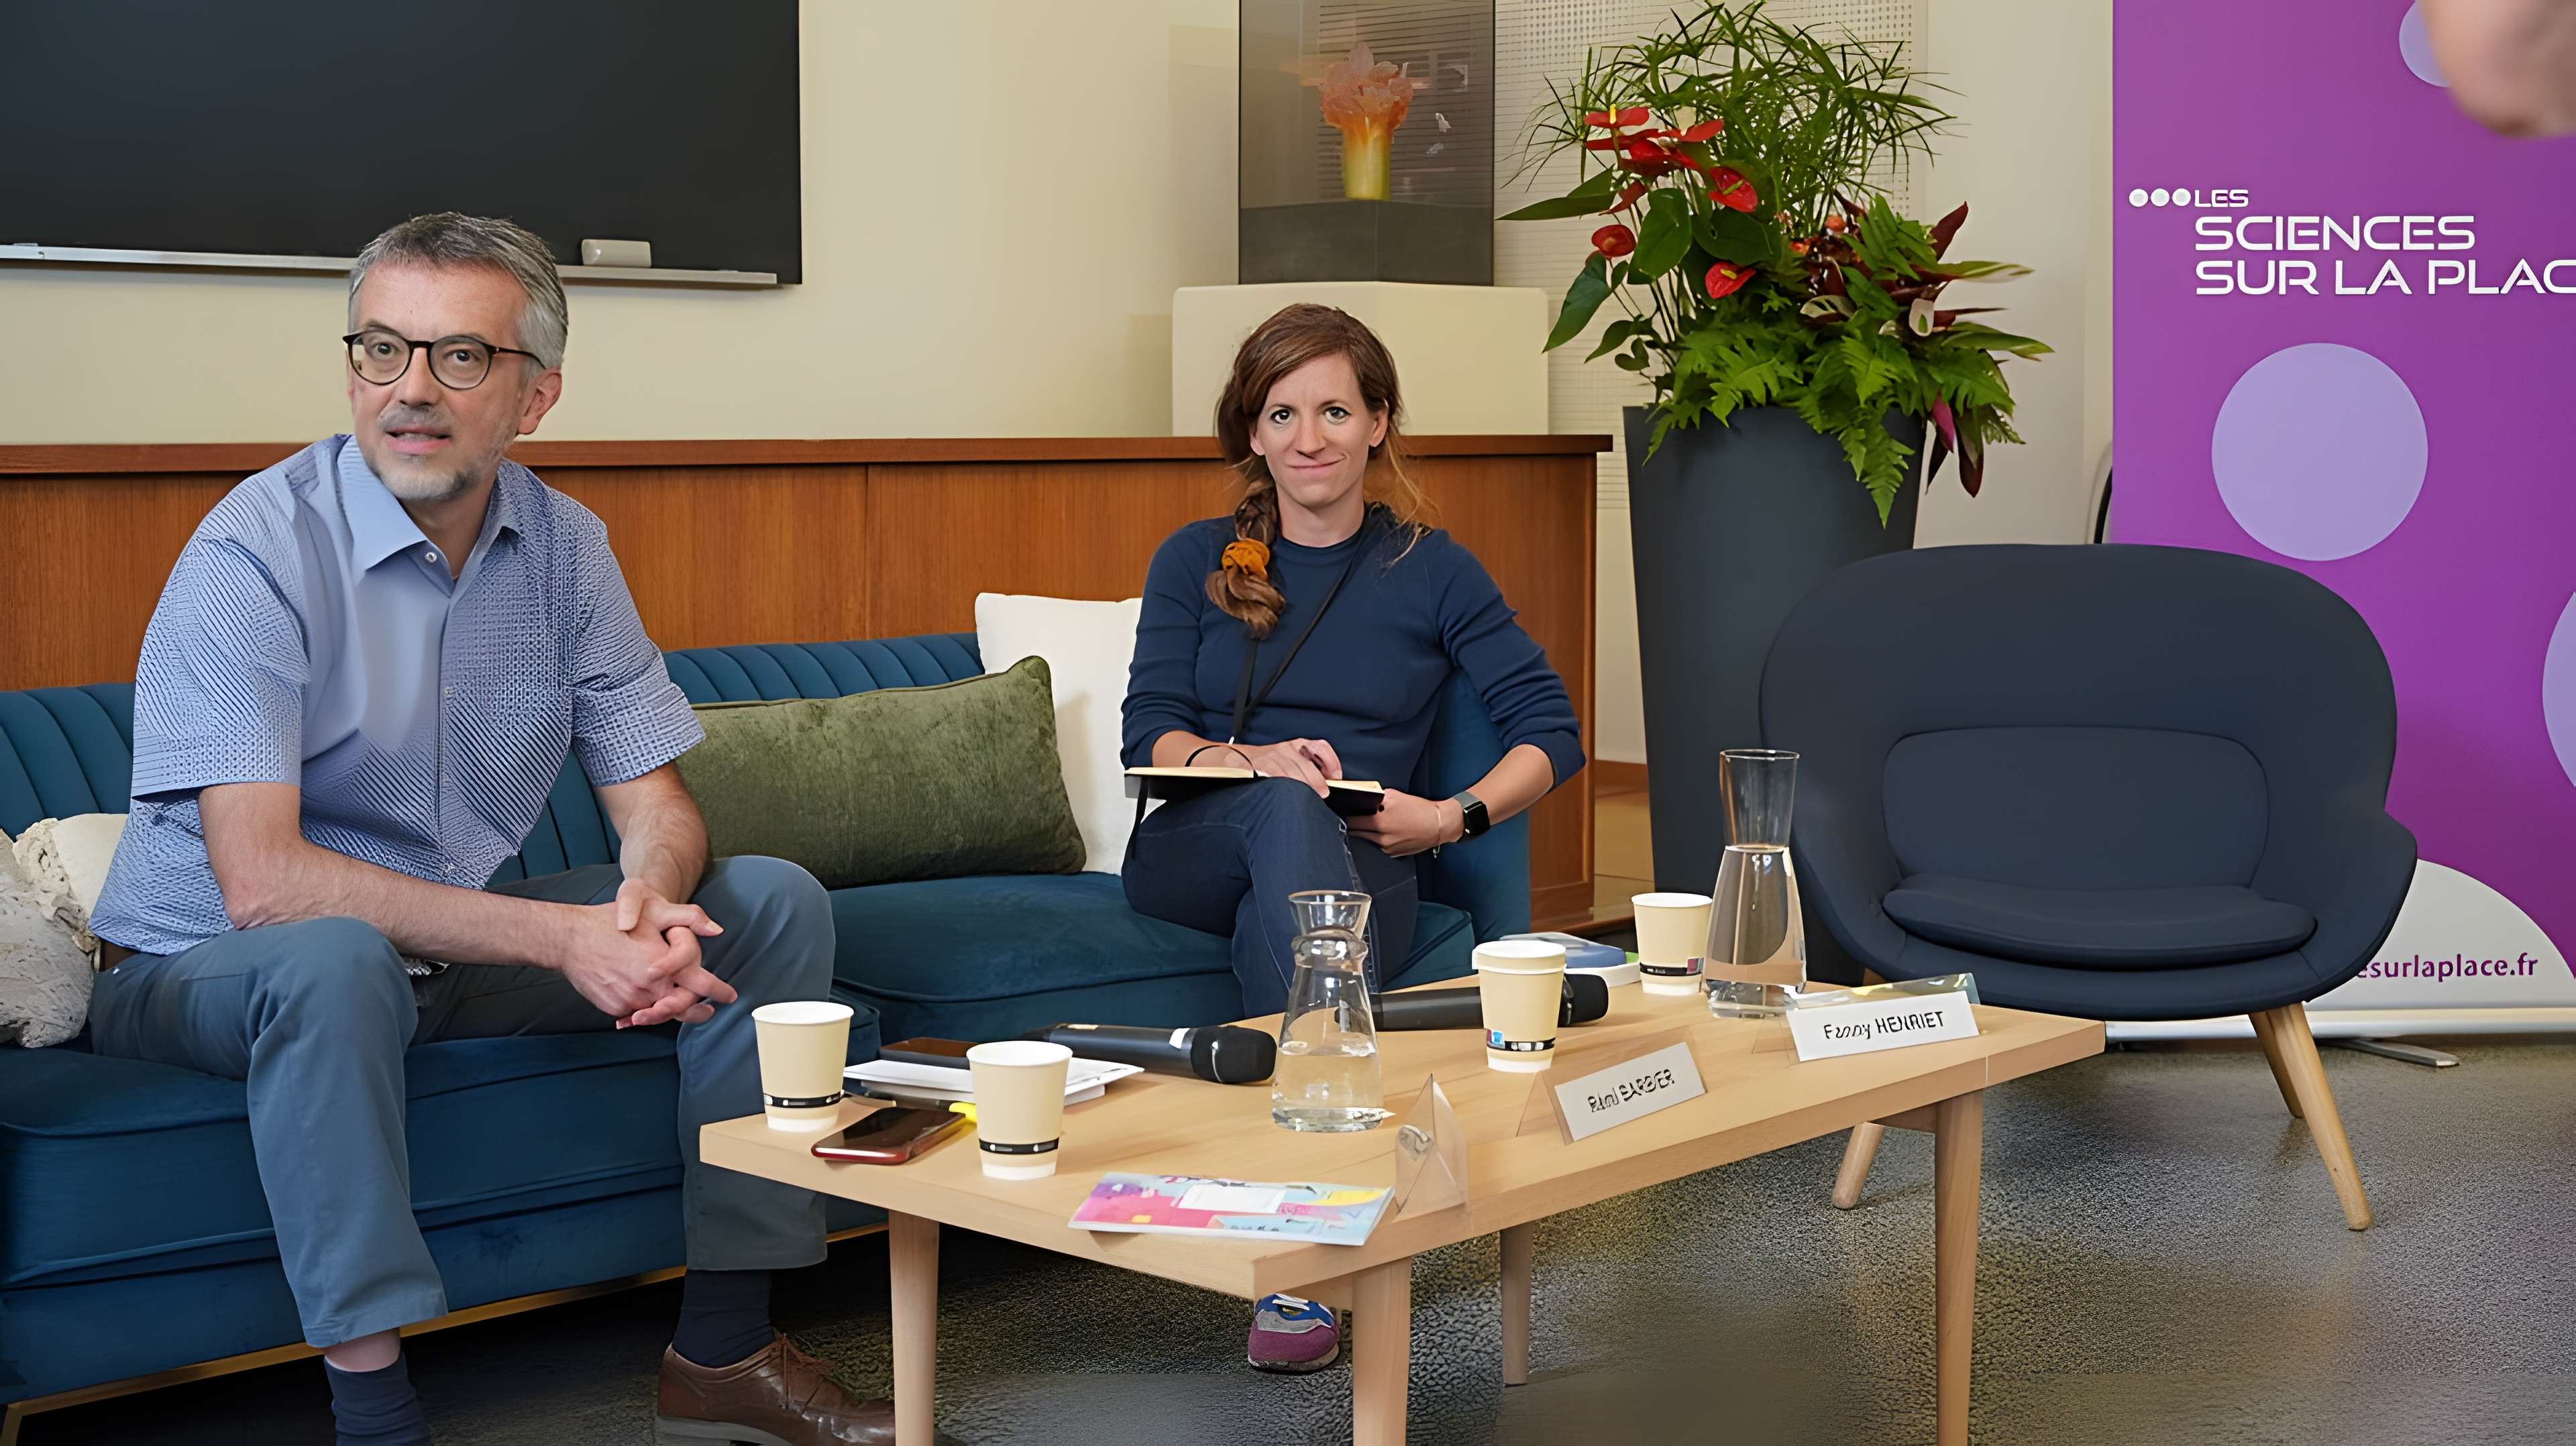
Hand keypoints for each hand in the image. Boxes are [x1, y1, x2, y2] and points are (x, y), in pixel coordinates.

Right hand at [560, 885, 734, 1027]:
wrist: (569, 938)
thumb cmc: (610, 921)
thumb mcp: (653, 912)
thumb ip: (688, 918)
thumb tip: (717, 930)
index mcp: (665, 966)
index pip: (701, 985)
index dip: (719, 991)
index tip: (729, 997)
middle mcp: (650, 988)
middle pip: (683, 1008)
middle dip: (698, 1012)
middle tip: (708, 1010)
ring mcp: (630, 1001)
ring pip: (659, 1013)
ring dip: (669, 1010)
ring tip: (678, 1006)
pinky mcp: (614, 1008)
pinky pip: (636, 1014)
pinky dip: (644, 1010)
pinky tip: (648, 1004)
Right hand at [1239, 738, 1343, 796]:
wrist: (1239, 759)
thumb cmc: (1268, 763)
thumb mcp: (1291, 759)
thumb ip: (1308, 769)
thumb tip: (1324, 786)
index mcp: (1298, 745)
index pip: (1321, 747)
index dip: (1331, 762)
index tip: (1335, 776)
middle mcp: (1287, 748)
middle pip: (1307, 767)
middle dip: (1316, 783)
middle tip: (1321, 793)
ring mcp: (1274, 756)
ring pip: (1292, 774)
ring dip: (1302, 788)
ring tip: (1305, 797)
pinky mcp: (1261, 766)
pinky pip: (1277, 778)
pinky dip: (1285, 787)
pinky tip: (1287, 793)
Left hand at [1347, 789, 1458, 857]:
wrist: (1438, 824)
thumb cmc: (1420, 809)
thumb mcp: (1395, 796)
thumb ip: (1377, 798)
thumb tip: (1364, 798)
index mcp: (1380, 820)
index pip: (1352, 821)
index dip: (1346, 816)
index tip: (1343, 813)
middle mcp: (1381, 836)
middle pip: (1356, 832)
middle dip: (1353, 825)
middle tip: (1352, 818)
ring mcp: (1386, 847)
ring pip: (1367, 839)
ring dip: (1366, 832)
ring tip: (1373, 823)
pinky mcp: (1391, 853)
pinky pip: (1378, 845)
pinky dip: (1378, 838)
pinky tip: (1386, 832)